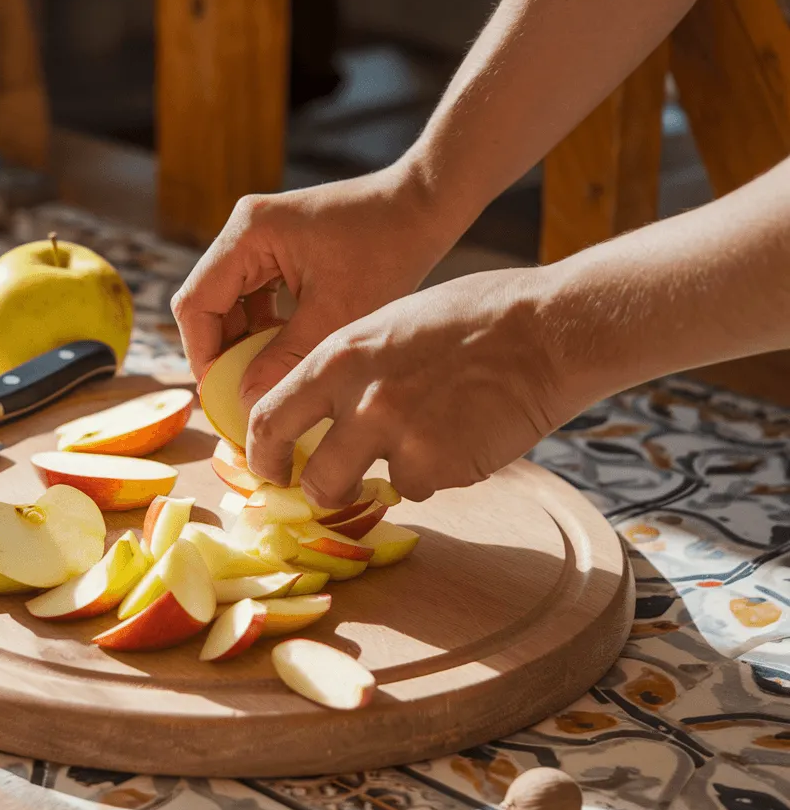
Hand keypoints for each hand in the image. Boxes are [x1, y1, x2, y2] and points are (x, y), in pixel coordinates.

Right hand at [171, 162, 454, 405]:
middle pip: (208, 303)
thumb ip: (286, 360)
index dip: (203, 355)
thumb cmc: (387, 249)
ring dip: (245, 343)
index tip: (223, 396)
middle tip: (244, 396)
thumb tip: (248, 404)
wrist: (424, 207)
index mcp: (248, 233)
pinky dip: (264, 328)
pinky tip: (289, 353)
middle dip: (224, 353)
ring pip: (230, 303)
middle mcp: (245, 230)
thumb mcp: (336, 314)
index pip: (196, 302)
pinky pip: (255, 296)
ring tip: (268, 378)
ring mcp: (261, 237)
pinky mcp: (280, 248)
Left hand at [245, 267, 571, 507]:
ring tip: (421, 443)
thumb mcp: (390, 324)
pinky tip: (462, 436)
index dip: (262, 452)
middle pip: (312, 477)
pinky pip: (420, 486)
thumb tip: (323, 408)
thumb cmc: (474, 316)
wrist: (546, 329)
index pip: (269, 416)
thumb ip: (351, 368)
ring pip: (367, 489)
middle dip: (316, 493)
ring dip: (383, 480)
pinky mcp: (441, 465)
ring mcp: (400, 436)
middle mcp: (361, 399)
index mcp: (340, 356)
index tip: (269, 467)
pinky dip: (434, 472)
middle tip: (326, 493)